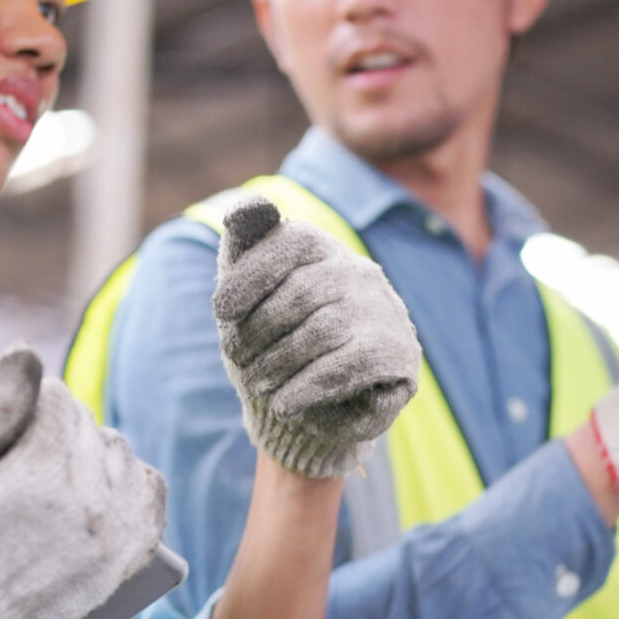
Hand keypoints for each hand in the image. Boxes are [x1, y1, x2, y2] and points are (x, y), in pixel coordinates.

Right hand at [0, 347, 166, 618]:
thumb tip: (28, 354)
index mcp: (44, 470)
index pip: (57, 398)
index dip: (27, 404)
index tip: (7, 423)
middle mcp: (89, 499)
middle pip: (88, 425)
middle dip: (56, 426)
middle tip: (20, 451)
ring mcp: (111, 533)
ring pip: (119, 455)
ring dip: (91, 451)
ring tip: (54, 469)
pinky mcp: (121, 560)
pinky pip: (150, 499)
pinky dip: (131, 483)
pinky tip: (103, 485)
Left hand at [213, 197, 421, 477]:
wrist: (312, 408)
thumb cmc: (272, 342)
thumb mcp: (248, 297)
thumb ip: (243, 248)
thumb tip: (243, 210)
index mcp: (322, 249)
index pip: (292, 240)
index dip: (252, 274)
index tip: (220, 311)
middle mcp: (358, 272)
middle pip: (302, 293)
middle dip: (258, 331)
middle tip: (238, 360)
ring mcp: (383, 311)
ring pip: (322, 332)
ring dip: (278, 363)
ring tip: (258, 384)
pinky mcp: (398, 352)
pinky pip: (347, 366)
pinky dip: (307, 388)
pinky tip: (285, 404)